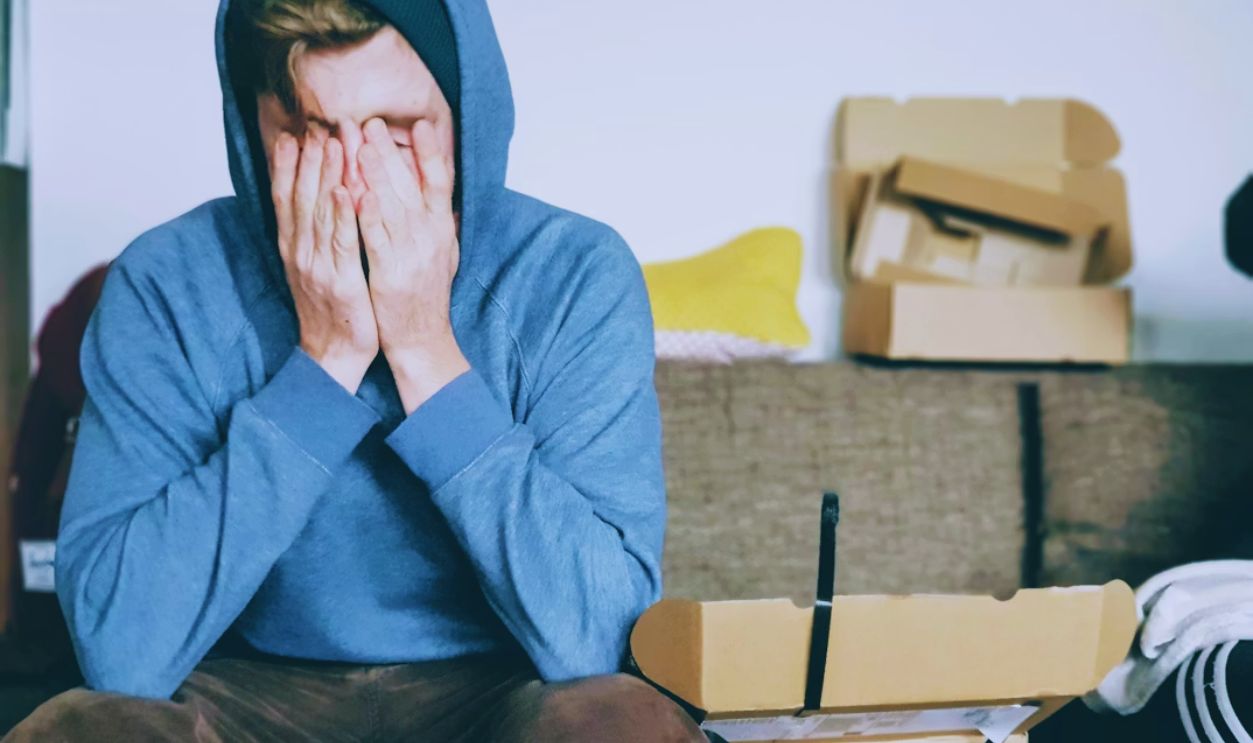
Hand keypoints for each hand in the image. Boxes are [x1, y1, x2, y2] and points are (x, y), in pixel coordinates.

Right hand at [271, 130, 378, 392]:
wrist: (332, 354)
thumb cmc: (330, 309)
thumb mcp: (314, 267)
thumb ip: (313, 234)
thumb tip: (315, 200)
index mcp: (293, 247)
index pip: (286, 197)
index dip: (288, 165)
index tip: (293, 133)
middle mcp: (299, 251)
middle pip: (301, 196)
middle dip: (309, 159)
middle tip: (317, 124)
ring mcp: (317, 265)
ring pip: (319, 212)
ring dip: (326, 175)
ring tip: (333, 142)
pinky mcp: (340, 280)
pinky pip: (341, 242)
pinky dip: (341, 214)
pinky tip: (345, 190)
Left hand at [357, 117, 468, 412]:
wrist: (422, 340)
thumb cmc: (426, 295)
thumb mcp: (443, 253)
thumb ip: (438, 221)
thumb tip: (439, 189)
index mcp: (442, 230)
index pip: (441, 182)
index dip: (431, 152)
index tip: (420, 124)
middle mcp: (431, 238)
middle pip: (411, 186)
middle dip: (389, 152)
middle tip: (370, 122)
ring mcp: (412, 255)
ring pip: (392, 206)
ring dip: (375, 174)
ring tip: (358, 143)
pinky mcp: (390, 274)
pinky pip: (376, 239)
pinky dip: (367, 214)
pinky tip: (355, 192)